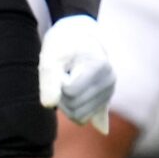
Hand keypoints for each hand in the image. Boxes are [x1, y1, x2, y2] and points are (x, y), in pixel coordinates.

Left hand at [38, 13, 114, 132]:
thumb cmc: (62, 46)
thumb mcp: (51, 56)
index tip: (61, 67)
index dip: (58, 81)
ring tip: (68, 83)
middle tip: (63, 75)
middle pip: (75, 107)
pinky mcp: (106, 103)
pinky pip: (85, 119)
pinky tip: (74, 96)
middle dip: (61, 94)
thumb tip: (49, 105)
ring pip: (79, 117)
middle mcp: (110, 81)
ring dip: (66, 104)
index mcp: (100, 66)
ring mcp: (110, 93)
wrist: (78, 39)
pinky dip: (73, 111)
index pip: (69, 91)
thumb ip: (48, 79)